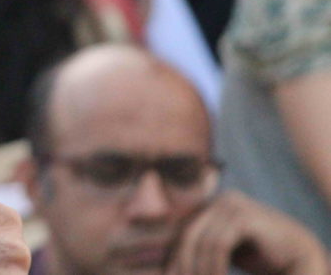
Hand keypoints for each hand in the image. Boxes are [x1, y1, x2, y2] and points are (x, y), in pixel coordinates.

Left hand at [167, 190, 329, 274]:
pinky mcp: (244, 215)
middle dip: (182, 262)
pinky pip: (218, 244)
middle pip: (188, 234)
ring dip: (199, 268)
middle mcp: (220, 200)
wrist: (300, 258)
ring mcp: (232, 204)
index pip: (184, 231)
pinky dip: (213, 265)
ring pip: (202, 241)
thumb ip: (201, 247)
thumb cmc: (261, 257)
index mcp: (212, 205)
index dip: (173, 256)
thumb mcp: (223, 250)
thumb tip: (166, 264)